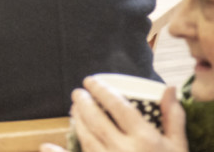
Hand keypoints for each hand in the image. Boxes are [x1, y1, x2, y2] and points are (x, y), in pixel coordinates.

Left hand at [56, 81, 186, 151]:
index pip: (119, 106)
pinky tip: (46, 146)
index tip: (91, 81)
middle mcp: (124, 149)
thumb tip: (167, 88)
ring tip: (74, 110)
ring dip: (77, 121)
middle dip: (84, 103)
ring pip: (86, 137)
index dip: (102, 90)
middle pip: (97, 120)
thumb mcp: (179, 147)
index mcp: (145, 139)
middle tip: (77, 93)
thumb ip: (173, 118)